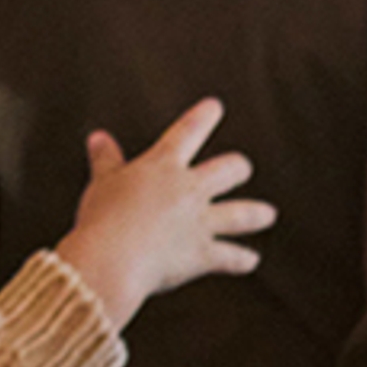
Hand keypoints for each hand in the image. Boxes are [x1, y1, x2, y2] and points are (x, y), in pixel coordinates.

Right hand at [49, 98, 276, 324]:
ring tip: (268, 214)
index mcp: (163, 166)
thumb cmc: (101, 220)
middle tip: (242, 168)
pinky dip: (241, 259)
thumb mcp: (102, 183)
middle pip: (228, 169)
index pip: (187, 132)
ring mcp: (199, 222)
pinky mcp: (202, 254)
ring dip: (257, 214)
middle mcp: (189, 190)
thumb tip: (98, 137)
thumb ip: (106, 160)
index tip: (215, 107)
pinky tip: (251, 260)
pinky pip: (230, 257)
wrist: (112, 260)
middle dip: (238, 168)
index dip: (202, 117)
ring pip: (240, 214)